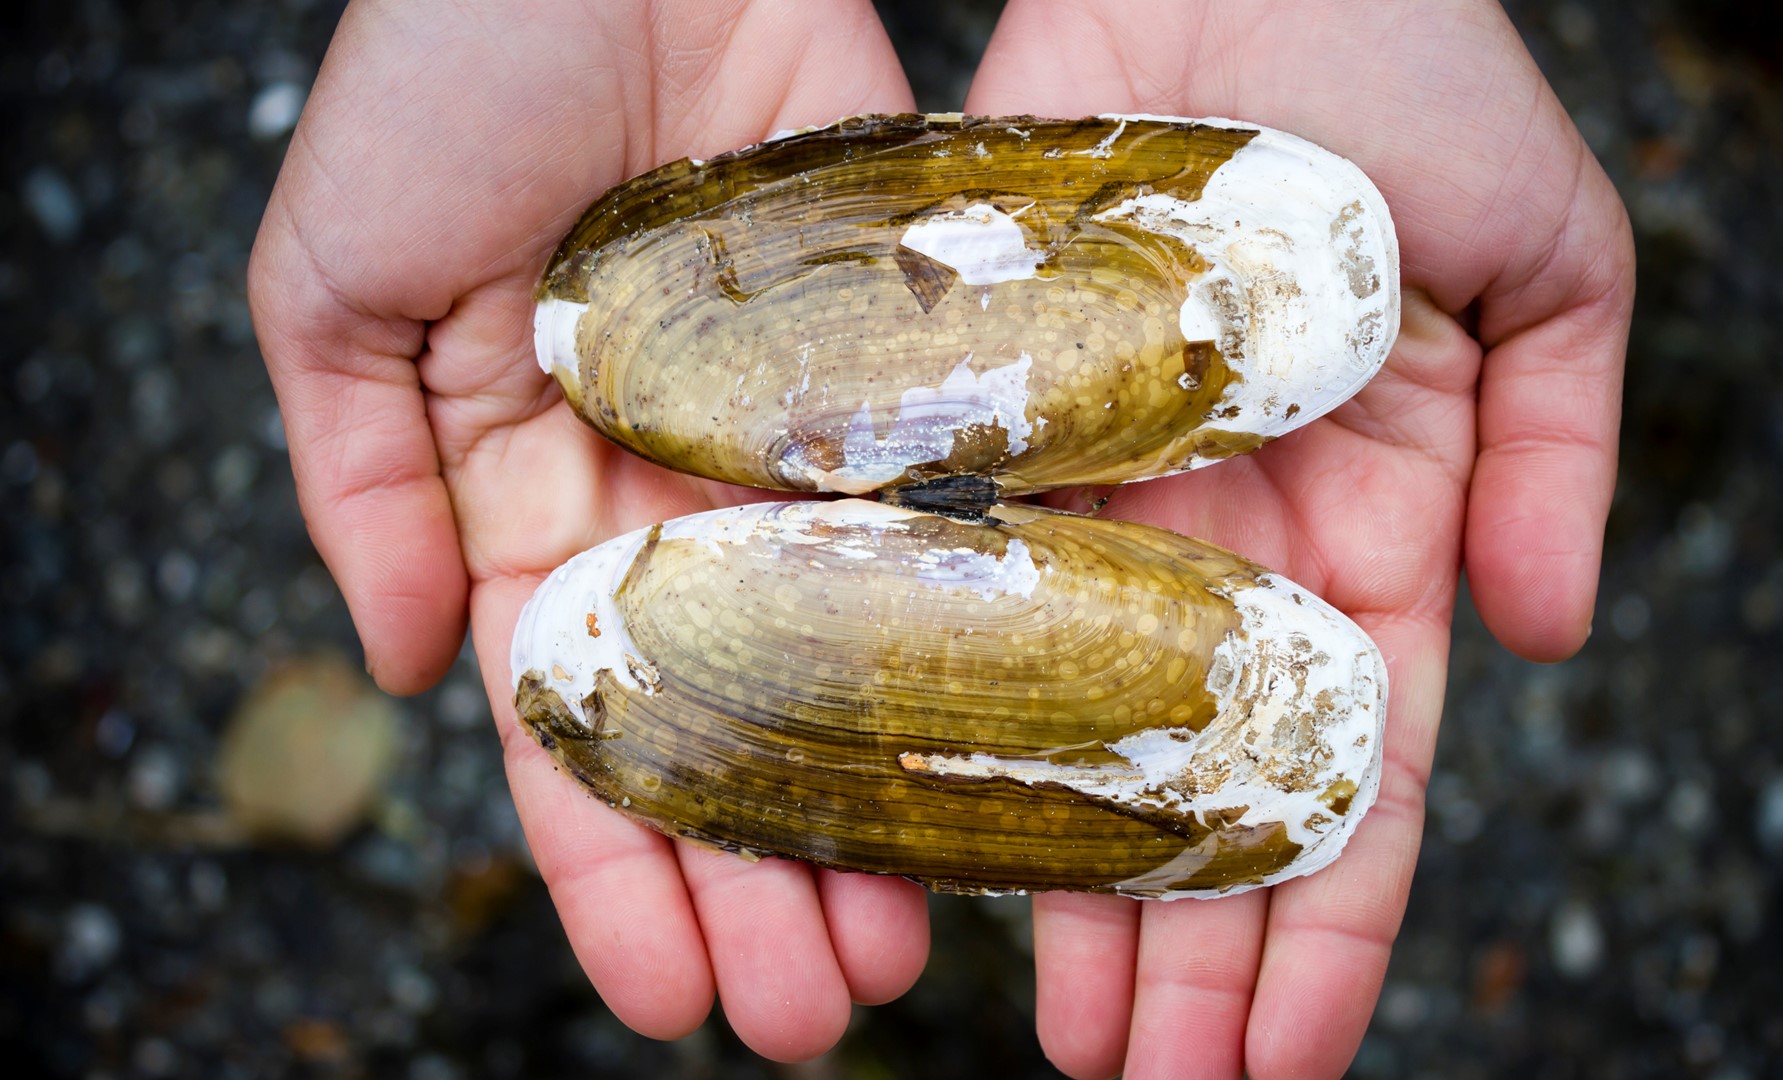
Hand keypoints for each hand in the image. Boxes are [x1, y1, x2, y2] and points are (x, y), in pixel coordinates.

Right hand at [248, 0, 928, 1060]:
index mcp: (542, 488)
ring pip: (861, 647)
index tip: (660, 996)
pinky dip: (986, 626)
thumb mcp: (337, 277)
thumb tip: (412, 671)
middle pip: (742, 716)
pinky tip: (1020, 749)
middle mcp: (691, 484)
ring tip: (924, 949)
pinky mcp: (920, 351)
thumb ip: (353, 472)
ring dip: (885, 798)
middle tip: (821, 1015)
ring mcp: (812, 428)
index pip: (585, 717)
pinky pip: (960, 506)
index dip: (615, 864)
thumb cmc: (445, 65)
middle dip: (767, 876)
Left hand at [966, 1, 1632, 1075]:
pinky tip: (893, 840)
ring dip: (1049, 886)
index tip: (1288, 1063)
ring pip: (1051, 728)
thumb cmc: (1400, 62)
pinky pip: (928, 594)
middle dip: (1178, 951)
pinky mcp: (961, 430)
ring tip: (1036, 1033)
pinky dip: (912, 718)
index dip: (1327, 924)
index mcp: (1360, 529)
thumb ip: (1562, 440)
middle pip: (1186, 785)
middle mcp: (1209, 544)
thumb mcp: (1545, 251)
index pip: (1346, 766)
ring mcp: (1079, 497)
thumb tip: (1549, 639)